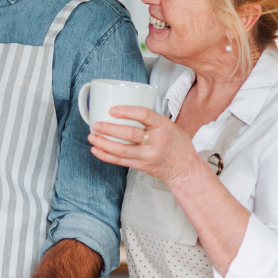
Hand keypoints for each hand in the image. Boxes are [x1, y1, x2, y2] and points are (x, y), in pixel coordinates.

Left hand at [86, 105, 204, 184]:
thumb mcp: (170, 126)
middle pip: (130, 134)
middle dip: (109, 129)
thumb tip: (127, 109)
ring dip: (104, 143)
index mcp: (164, 126)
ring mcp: (149, 155)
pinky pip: (121, 161)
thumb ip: (151, 120)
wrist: (185, 168)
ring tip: (92, 137)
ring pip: (122, 150)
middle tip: (96, 124)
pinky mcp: (142, 166)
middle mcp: (157, 141)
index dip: (127, 111)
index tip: (112, 110)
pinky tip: (97, 150)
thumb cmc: (177, 144)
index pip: (145, 115)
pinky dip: (106, 156)